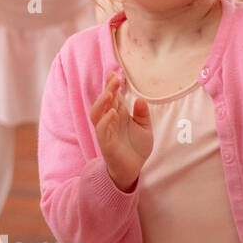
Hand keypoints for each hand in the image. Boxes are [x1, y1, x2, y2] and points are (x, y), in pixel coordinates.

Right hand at [90, 71, 152, 191]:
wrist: (133, 168)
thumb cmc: (136, 147)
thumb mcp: (145, 128)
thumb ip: (143, 114)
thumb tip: (140, 99)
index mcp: (118, 114)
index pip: (113, 97)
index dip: (111, 85)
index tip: (115, 73)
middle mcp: (110, 120)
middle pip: (104, 102)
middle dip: (108, 89)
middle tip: (114, 79)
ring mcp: (105, 131)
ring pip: (97, 113)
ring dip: (102, 103)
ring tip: (109, 93)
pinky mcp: (105, 142)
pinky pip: (102, 130)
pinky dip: (106, 120)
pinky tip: (113, 113)